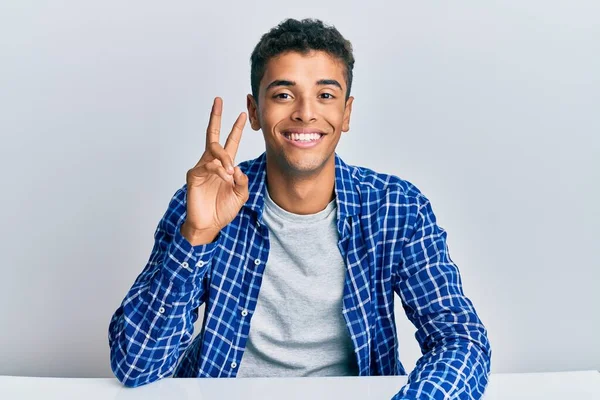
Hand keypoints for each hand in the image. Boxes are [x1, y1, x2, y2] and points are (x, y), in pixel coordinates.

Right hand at [181, 97, 248, 244]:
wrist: (209, 225)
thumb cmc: (223, 210)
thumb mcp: (241, 195)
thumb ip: (243, 181)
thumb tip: (237, 168)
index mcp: (225, 165)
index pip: (230, 142)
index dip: (236, 129)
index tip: (242, 114)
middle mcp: (213, 163)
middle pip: (213, 135)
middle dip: (216, 117)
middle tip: (218, 100)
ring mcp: (202, 168)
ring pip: (213, 150)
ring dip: (225, 158)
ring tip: (230, 172)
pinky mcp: (194, 175)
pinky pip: (208, 165)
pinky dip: (219, 170)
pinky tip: (224, 177)